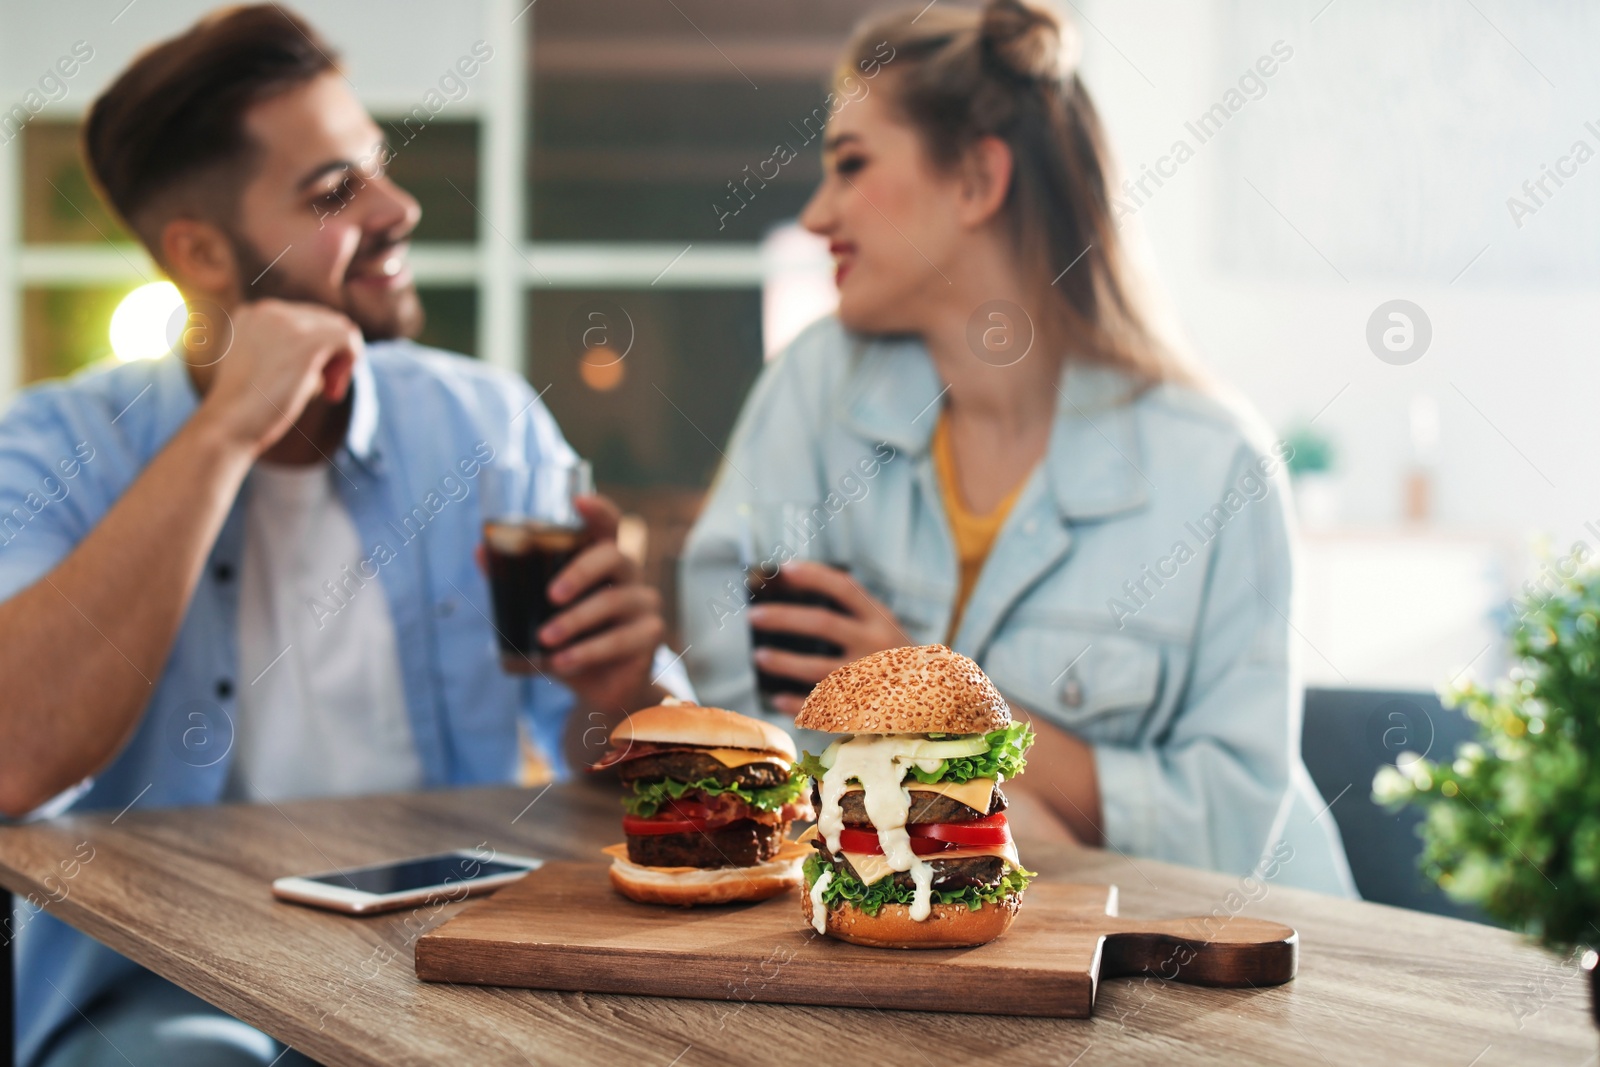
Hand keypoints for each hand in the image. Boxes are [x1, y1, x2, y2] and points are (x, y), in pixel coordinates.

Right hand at [196, 298, 361, 456]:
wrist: (229, 424)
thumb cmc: (248, 407)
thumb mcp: (264, 367)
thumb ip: (289, 350)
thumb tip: (339, 345)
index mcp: (253, 313)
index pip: (306, 318)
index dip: (317, 350)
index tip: (309, 380)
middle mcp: (267, 309)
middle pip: (325, 319)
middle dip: (331, 353)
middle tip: (324, 389)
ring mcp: (286, 321)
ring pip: (340, 327)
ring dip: (341, 360)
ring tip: (327, 390)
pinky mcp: (306, 340)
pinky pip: (349, 337)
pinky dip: (351, 362)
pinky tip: (333, 390)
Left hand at [516, 494, 665, 709]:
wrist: (600, 687)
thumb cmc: (570, 637)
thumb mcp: (540, 611)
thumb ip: (515, 582)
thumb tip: (481, 550)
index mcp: (602, 560)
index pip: (608, 525)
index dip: (598, 510)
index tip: (578, 501)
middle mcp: (628, 574)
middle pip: (612, 556)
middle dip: (580, 572)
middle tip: (550, 596)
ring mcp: (644, 603)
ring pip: (612, 601)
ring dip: (575, 621)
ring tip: (546, 639)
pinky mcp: (650, 635)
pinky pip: (619, 640)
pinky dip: (587, 652)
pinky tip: (562, 663)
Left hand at [746, 560, 911, 716]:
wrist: (941, 701)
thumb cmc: (899, 661)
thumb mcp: (886, 630)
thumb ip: (854, 617)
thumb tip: (795, 604)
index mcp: (880, 620)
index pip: (845, 588)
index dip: (814, 575)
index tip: (785, 568)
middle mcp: (876, 644)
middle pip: (823, 624)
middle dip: (784, 618)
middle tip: (754, 616)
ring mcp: (870, 679)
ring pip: (820, 668)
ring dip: (785, 662)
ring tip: (759, 657)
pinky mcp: (865, 709)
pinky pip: (824, 707)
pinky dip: (798, 704)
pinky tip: (776, 699)